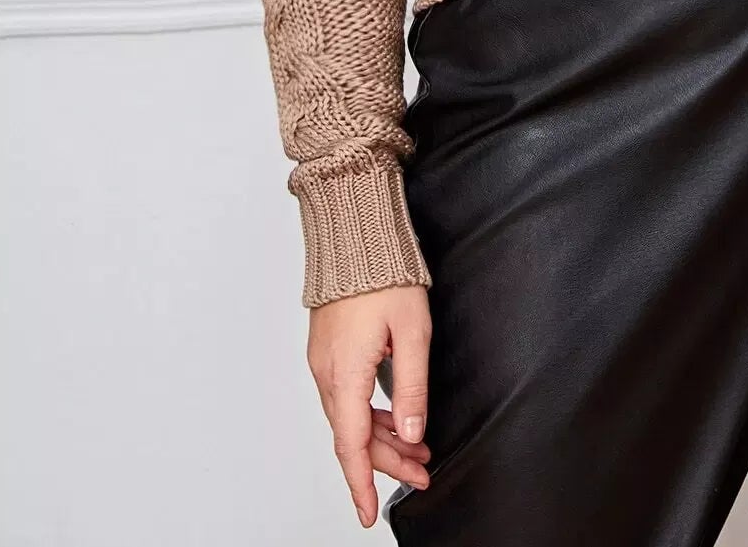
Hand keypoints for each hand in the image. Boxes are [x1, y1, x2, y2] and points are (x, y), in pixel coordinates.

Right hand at [306, 284, 433, 527]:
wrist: (355, 234)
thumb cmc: (385, 274)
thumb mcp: (412, 331)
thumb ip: (411, 386)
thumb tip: (411, 432)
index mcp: (345, 374)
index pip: (351, 446)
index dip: (362, 484)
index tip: (368, 514)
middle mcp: (327, 373)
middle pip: (353, 436)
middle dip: (387, 462)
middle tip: (423, 472)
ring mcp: (324, 362)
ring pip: (350, 418)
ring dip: (382, 438)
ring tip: (418, 449)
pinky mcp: (328, 351)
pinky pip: (346, 397)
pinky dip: (370, 415)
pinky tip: (395, 418)